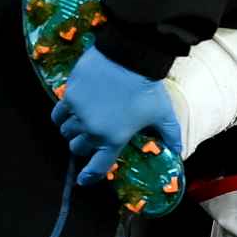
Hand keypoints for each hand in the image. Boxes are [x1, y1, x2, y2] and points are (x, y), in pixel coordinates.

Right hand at [51, 47, 183, 185]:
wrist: (130, 56)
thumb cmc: (147, 87)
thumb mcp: (163, 114)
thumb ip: (170, 135)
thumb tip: (178, 151)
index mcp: (114, 138)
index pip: (98, 166)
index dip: (89, 176)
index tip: (83, 180)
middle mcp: (93, 130)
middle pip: (77, 148)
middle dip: (82, 145)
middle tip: (89, 137)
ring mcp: (79, 114)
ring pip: (66, 132)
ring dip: (71, 131)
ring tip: (78, 123)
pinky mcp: (69, 96)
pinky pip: (57, 114)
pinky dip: (60, 116)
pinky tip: (67, 112)